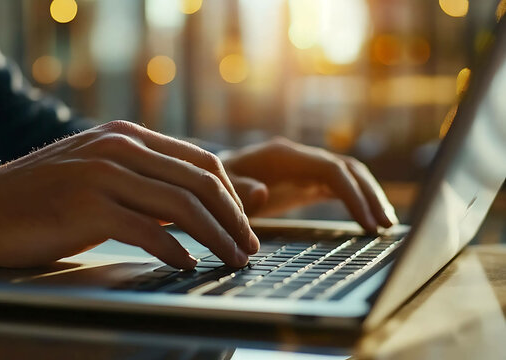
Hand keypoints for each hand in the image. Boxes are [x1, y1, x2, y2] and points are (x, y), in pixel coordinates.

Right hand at [0, 121, 257, 269]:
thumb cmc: (45, 196)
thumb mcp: (101, 174)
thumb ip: (147, 182)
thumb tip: (195, 207)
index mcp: (128, 136)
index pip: (201, 161)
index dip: (232, 195)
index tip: (244, 225)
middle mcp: (120, 147)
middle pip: (200, 181)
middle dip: (234, 218)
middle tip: (248, 247)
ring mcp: (104, 174)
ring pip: (182, 205)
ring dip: (216, 237)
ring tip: (231, 260)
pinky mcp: (88, 206)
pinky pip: (147, 229)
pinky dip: (175, 250)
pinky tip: (185, 265)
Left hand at [221, 137, 398, 231]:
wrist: (209, 181)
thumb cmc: (215, 187)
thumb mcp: (221, 191)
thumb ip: (239, 192)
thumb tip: (264, 192)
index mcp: (282, 155)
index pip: (330, 168)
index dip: (352, 194)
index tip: (367, 221)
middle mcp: (298, 157)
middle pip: (347, 169)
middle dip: (369, 195)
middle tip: (386, 227)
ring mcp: (304, 167)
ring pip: (348, 176)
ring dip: (368, 197)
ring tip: (386, 226)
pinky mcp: (304, 181)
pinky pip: (337, 186)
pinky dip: (355, 201)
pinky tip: (368, 220)